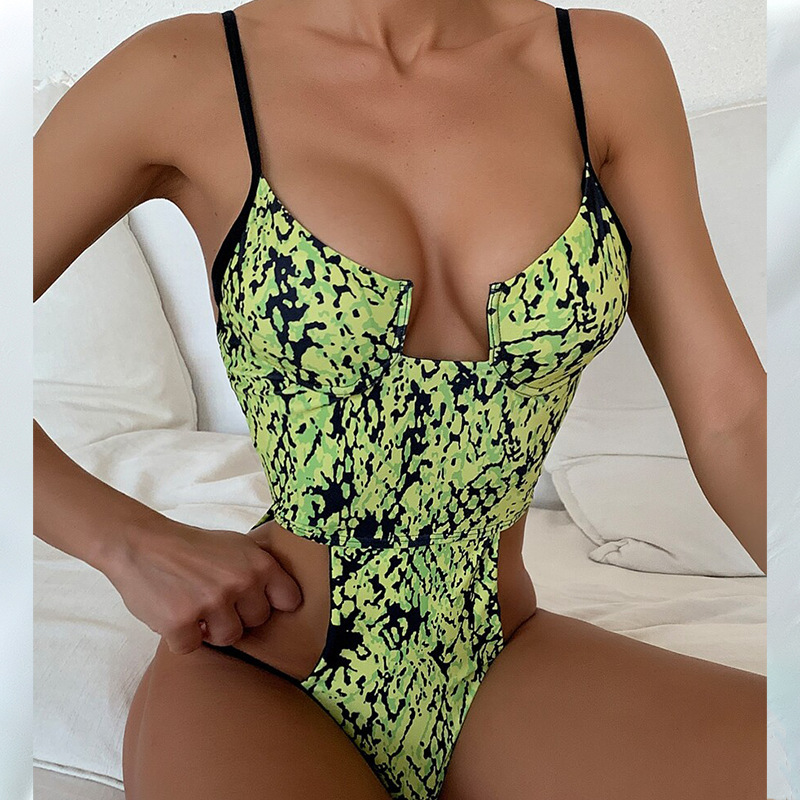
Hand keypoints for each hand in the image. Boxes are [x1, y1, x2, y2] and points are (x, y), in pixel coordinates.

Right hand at [103, 520, 302, 654]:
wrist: (141, 543)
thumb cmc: (191, 547)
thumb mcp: (235, 545)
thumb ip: (259, 569)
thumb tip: (286, 597)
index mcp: (258, 563)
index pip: (289, 600)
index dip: (272, 603)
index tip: (256, 601)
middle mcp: (240, 583)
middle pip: (256, 622)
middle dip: (237, 615)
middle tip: (214, 599)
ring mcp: (211, 603)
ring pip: (227, 638)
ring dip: (210, 629)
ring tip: (195, 606)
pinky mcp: (181, 623)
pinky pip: (192, 647)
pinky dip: (180, 637)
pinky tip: (173, 614)